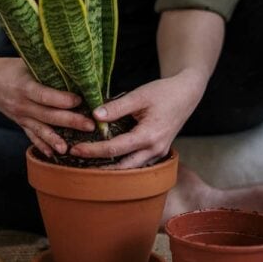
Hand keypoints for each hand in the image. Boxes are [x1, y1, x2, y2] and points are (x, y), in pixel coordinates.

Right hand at [0, 57, 95, 156]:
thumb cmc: (10, 68)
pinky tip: (53, 154)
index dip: (62, 99)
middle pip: (47, 115)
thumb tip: (73, 68)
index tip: (80, 100)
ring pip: (40, 129)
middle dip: (70, 121)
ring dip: (56, 139)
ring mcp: (19, 116)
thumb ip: (45, 67)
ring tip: (70, 148)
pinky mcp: (20, 123)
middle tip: (90, 125)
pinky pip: (31, 136)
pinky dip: (42, 146)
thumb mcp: (25, 63)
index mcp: (23, 86)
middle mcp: (21, 104)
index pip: (44, 95)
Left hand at [69, 69, 208, 168]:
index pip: (115, 148)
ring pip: (131, 168)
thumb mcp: (139, 95)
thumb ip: (116, 107)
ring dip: (111, 168)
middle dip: (99, 166)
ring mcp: (158, 153)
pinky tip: (107, 159)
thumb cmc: (164, 92)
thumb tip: (94, 116)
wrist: (187, 94)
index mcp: (149, 136)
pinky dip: (122, 163)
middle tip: (77, 161)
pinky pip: (138, 163)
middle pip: (122, 166)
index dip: (93, 150)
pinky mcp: (158, 151)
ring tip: (88, 164)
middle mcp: (155, 149)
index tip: (75, 149)